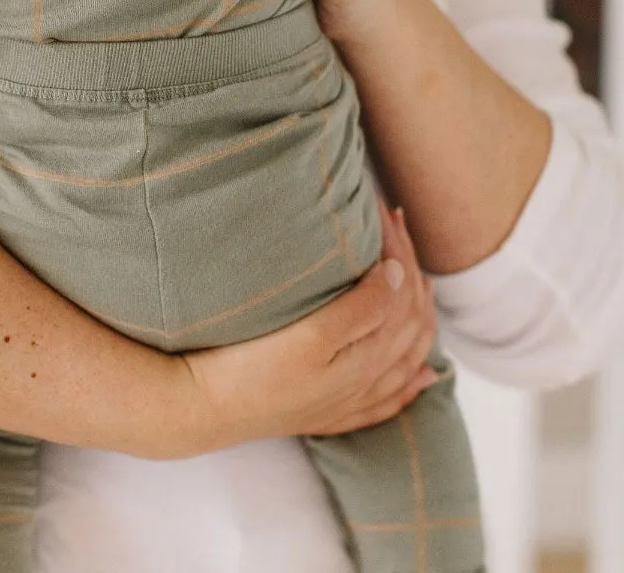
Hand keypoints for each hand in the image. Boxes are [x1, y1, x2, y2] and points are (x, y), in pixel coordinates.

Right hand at [179, 203, 436, 453]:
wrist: (200, 408)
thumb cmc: (248, 368)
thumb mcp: (308, 336)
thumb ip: (360, 310)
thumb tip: (400, 276)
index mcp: (366, 360)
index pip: (403, 295)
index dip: (398, 248)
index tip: (383, 209)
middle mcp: (366, 382)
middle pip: (411, 321)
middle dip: (410, 268)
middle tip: (395, 221)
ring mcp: (348, 401)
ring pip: (406, 355)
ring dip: (417, 312)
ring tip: (415, 275)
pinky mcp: (329, 413)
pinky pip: (389, 398)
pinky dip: (412, 380)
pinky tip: (423, 374)